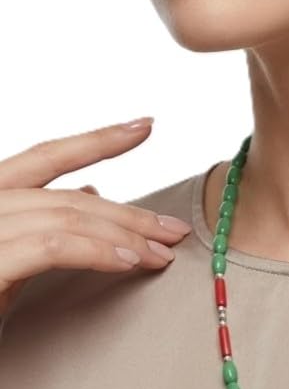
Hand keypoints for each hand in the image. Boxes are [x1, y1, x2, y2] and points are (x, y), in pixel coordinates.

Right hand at [0, 117, 192, 315]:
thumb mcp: (14, 255)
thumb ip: (47, 221)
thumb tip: (91, 191)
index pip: (45, 157)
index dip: (98, 139)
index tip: (145, 127)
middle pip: (68, 196)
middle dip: (129, 213)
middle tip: (173, 229)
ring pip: (66, 217)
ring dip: (124, 235)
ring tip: (162, 253)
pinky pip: (51, 246)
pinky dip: (96, 251)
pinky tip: (129, 261)